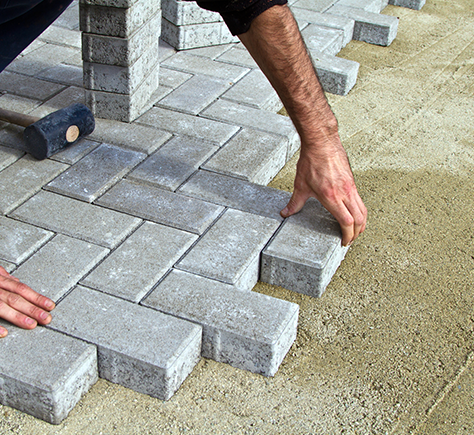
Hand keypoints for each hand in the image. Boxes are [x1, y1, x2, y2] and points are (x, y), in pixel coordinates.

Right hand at [0, 266, 54, 337]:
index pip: (21, 289)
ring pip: (1, 307)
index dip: (37, 297)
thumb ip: (3, 278)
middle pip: (15, 299)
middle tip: (47, 318)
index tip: (51, 306)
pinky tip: (4, 333)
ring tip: (32, 324)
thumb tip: (15, 280)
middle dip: (32, 309)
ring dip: (17, 316)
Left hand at [281, 131, 366, 245]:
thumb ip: (294, 203)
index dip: (348, 235)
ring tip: (356, 230)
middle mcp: (345, 193)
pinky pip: (360, 200)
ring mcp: (351, 187)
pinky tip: (354, 213)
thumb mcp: (300, 185)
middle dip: (357, 233)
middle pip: (359, 219)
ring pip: (363, 210)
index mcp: (332, 197)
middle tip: (350, 240)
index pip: (347, 222)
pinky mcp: (352, 181)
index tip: (344, 242)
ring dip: (361, 223)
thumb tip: (285, 213)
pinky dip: (360, 211)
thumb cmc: (311, 162)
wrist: (322, 142)